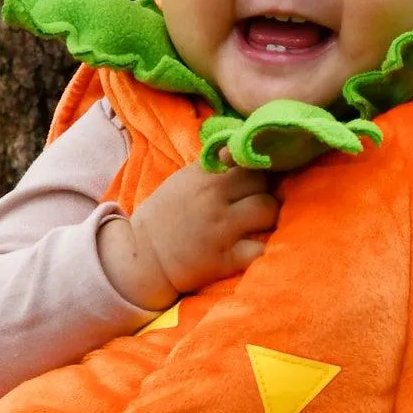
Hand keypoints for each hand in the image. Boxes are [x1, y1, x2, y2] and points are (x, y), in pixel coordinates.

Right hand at [98, 160, 276, 307]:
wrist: (143, 257)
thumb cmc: (165, 217)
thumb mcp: (183, 180)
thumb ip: (212, 167)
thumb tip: (240, 153)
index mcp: (203, 176)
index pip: (246, 158)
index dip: (255, 169)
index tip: (254, 180)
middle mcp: (213, 198)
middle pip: (263, 182)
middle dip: (265, 191)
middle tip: (255, 204)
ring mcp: (220, 229)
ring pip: (269, 210)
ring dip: (269, 217)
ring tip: (258, 224)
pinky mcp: (224, 259)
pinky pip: (260, 249)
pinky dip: (263, 248)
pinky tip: (255, 247)